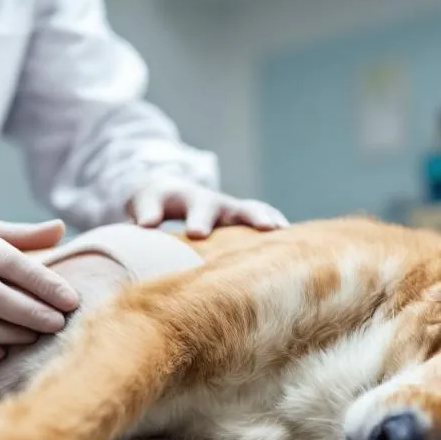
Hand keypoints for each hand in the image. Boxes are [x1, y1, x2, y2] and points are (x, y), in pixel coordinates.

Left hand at [126, 178, 288, 238]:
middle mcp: (213, 202)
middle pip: (234, 207)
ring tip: (283, 232)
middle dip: (245, 216)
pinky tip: (295, 247)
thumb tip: (145, 224)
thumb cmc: (154, 205)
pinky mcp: (241, 220)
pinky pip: (264, 220)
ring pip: (252, 211)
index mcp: (187, 198)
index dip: (197, 218)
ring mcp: (230, 210)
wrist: (168, 192)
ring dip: (266, 220)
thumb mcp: (145, 204)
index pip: (193, 207)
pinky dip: (277, 227)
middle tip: (262, 228)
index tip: (198, 233)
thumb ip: (145, 212)